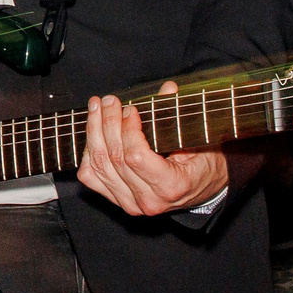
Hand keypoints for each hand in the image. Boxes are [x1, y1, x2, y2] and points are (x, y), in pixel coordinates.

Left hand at [75, 82, 229, 215]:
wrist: (202, 188)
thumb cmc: (203, 163)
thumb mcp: (197, 139)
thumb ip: (179, 115)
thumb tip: (167, 88)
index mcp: (170, 187)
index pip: (136, 157)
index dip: (128, 129)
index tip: (131, 109)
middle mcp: (148, 200)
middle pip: (114, 158)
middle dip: (107, 123)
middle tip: (109, 101)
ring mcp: (130, 203)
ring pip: (99, 166)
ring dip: (94, 132)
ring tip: (97, 108)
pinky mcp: (118, 200)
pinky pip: (91, 176)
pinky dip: (89, 153)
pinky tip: (94, 133)